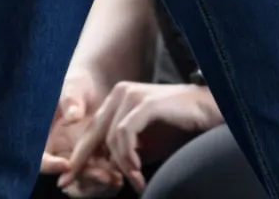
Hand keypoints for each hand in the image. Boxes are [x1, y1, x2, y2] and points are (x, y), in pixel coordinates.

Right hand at [40, 69, 105, 179]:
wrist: (97, 82)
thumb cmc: (78, 83)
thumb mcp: (72, 88)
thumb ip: (70, 101)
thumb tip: (73, 115)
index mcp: (44, 137)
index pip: (40, 158)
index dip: (49, 165)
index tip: (66, 164)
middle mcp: (59, 149)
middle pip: (66, 171)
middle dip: (83, 175)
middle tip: (101, 176)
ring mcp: (77, 152)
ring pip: (85, 171)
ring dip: (99, 176)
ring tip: (116, 177)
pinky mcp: (95, 152)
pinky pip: (101, 165)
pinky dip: (111, 169)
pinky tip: (124, 170)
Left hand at [64, 82, 221, 194]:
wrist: (211, 112)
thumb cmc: (180, 128)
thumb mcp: (144, 144)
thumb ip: (122, 152)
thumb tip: (102, 172)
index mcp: (118, 99)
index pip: (92, 130)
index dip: (79, 156)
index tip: (67, 179)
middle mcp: (121, 92)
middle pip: (93, 133)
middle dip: (83, 162)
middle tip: (73, 185)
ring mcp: (132, 95)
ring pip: (110, 138)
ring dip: (120, 164)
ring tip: (134, 180)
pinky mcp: (145, 103)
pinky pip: (124, 134)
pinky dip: (128, 155)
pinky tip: (137, 168)